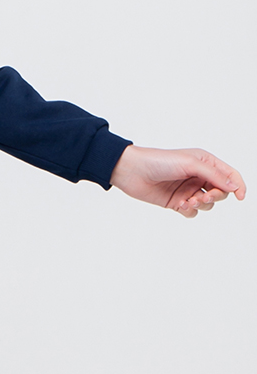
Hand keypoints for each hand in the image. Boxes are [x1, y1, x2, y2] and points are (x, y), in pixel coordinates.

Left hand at [110, 145, 246, 216]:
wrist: (132, 171)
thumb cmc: (159, 161)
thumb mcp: (190, 163)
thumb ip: (214, 174)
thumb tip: (234, 186)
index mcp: (204, 162)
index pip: (229, 175)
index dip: (238, 186)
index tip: (240, 197)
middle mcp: (198, 175)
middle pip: (220, 192)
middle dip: (214, 197)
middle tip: (203, 197)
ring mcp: (188, 189)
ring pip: (207, 204)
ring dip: (201, 205)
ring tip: (187, 200)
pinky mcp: (177, 201)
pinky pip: (192, 212)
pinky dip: (188, 210)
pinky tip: (178, 204)